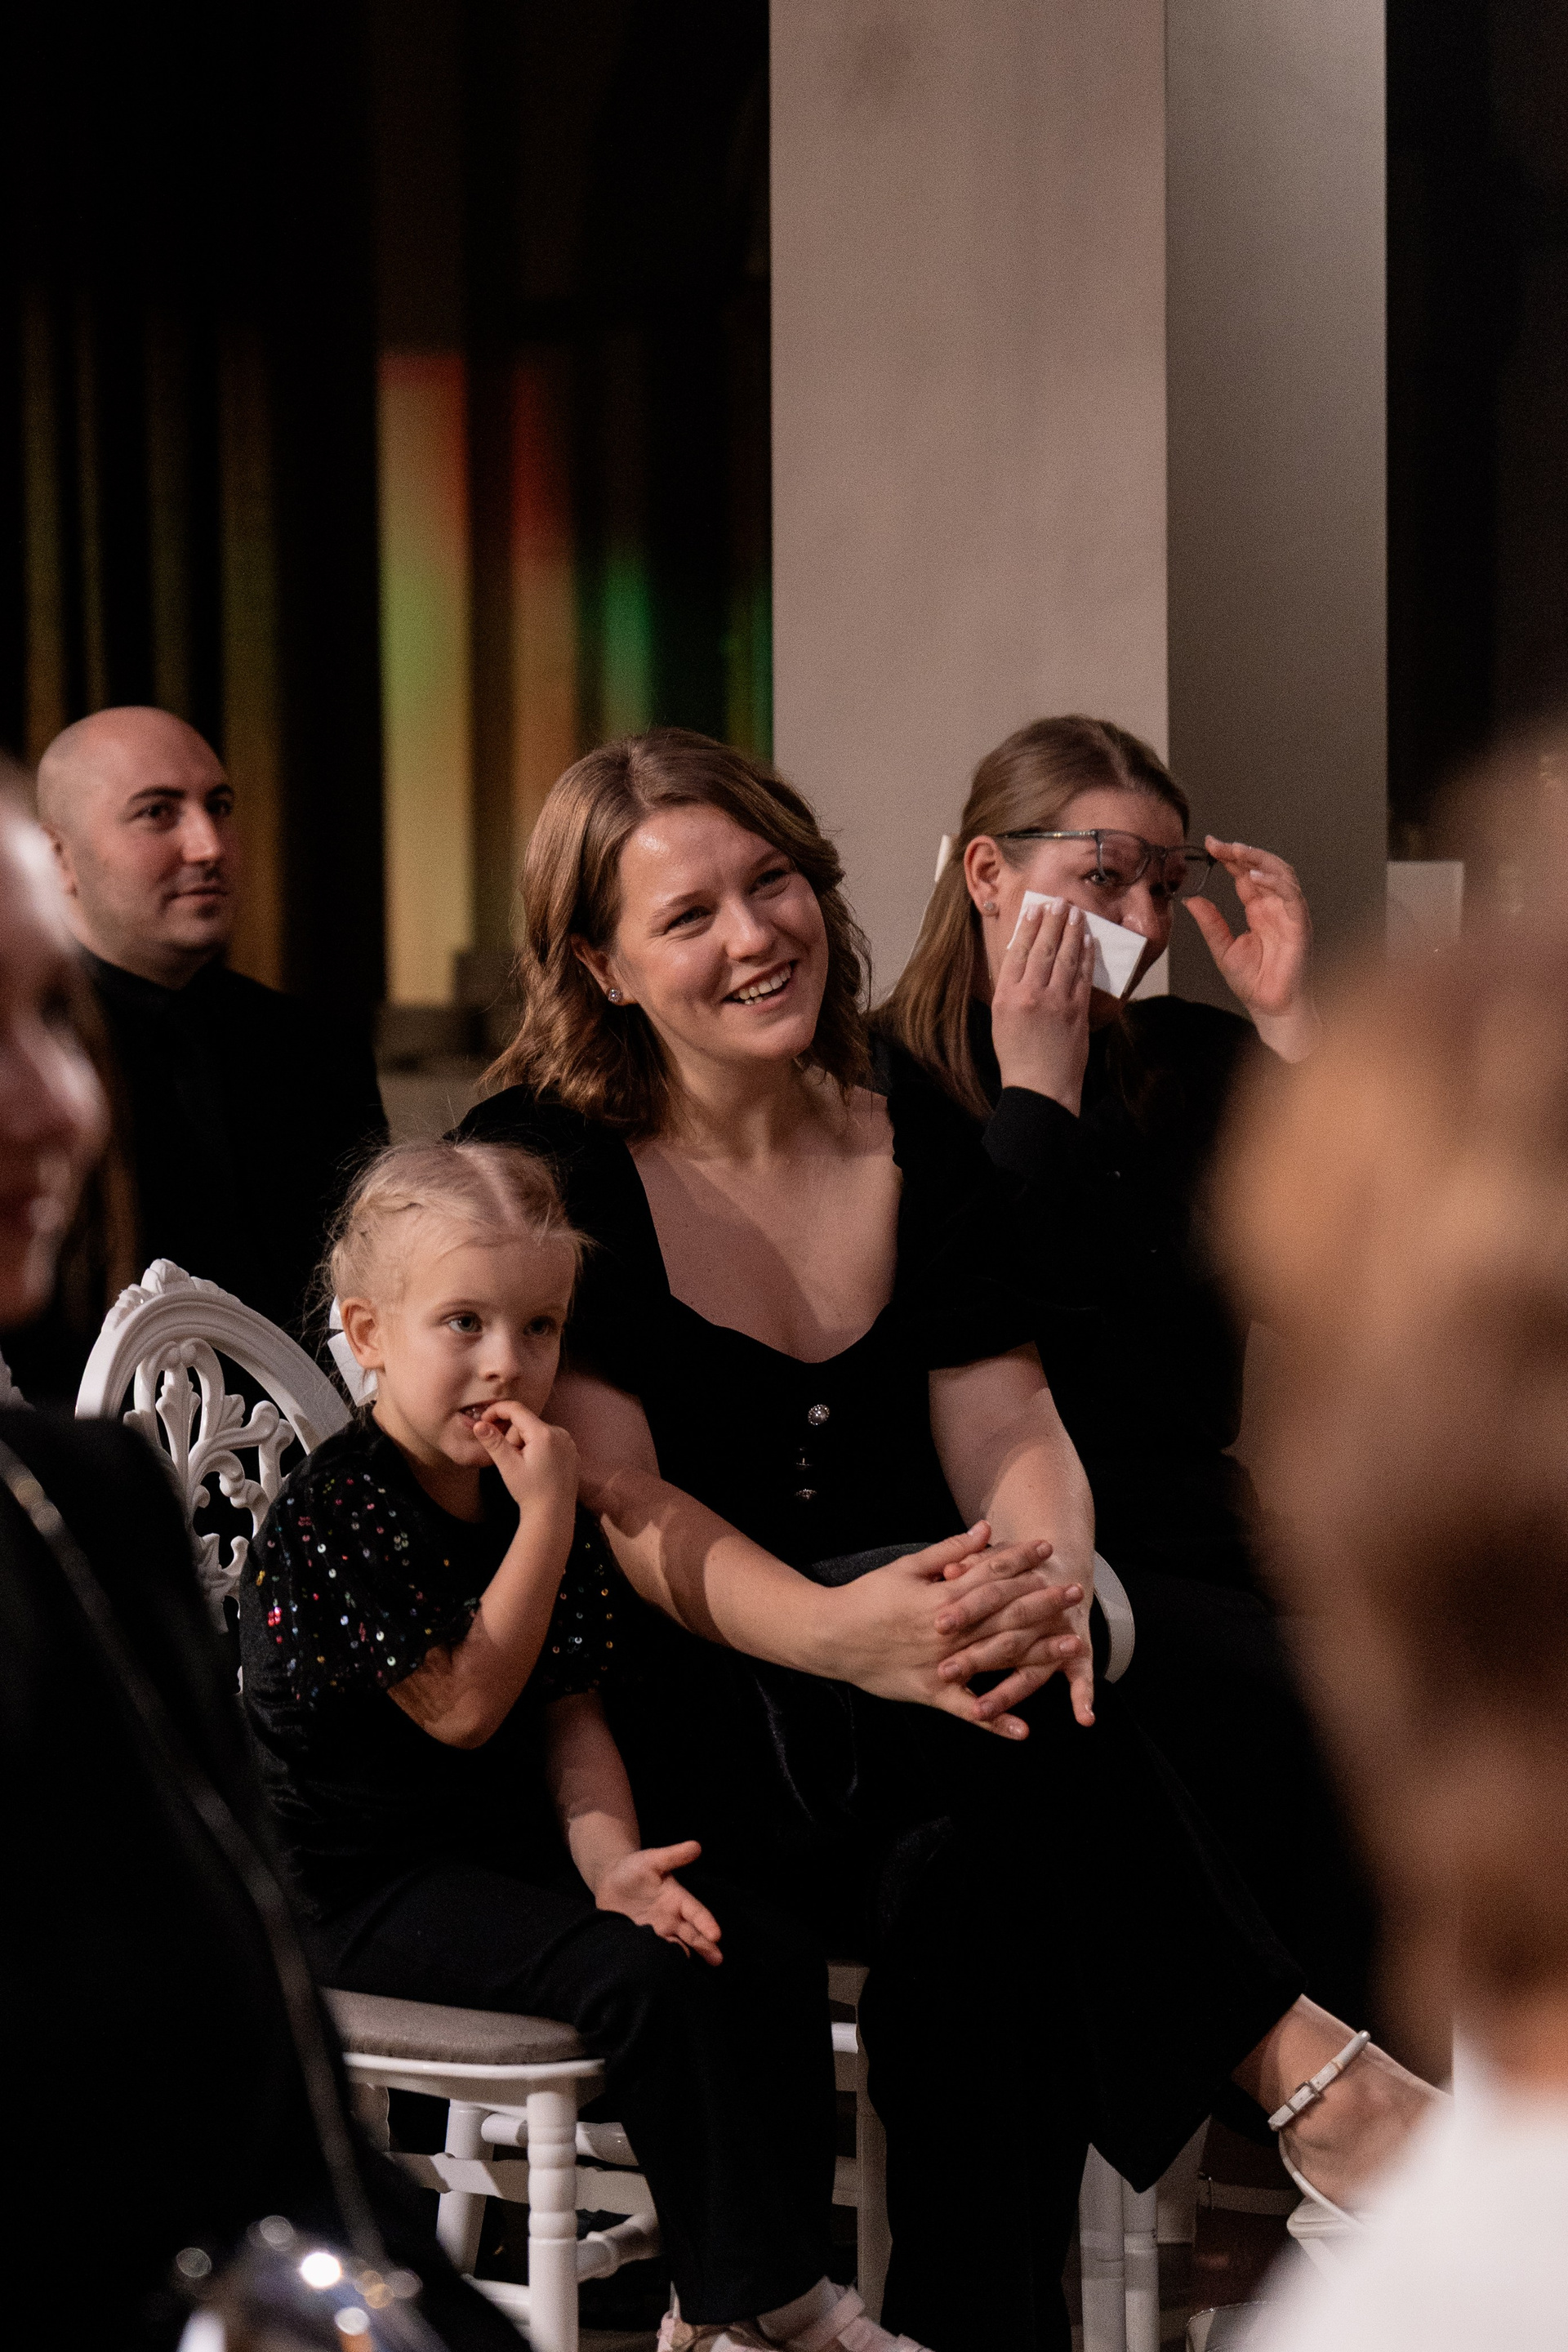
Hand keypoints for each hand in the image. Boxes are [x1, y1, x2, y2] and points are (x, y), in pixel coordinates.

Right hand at [473, 1401, 578, 1519]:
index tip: (484, 1421)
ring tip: (526, 1467)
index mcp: (543, 1434)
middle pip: (526, 1423)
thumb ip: (493, 1442)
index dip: (496, 1411)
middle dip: (513, 1437)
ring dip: (526, 1444)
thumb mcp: (507, 1466)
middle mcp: (560, 1433)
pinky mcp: (572, 1452)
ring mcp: (569, 1442)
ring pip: (537, 1432)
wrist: (553, 1515)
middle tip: (513, 1461)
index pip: (516, 1409)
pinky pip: (550, 1441)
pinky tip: (538, 1469)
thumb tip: (479, 1425)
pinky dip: (539, 1450)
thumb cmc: (529, 1492)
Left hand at [595, 1839, 722, 1964]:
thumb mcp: (652, 1859)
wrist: (610, 1881)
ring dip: (682, 1956)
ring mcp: (657, 1932)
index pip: (696, 1912)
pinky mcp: (641, 1942)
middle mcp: (672, 1919)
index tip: (716, 1935)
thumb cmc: (634, 1868)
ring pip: (675, 1947)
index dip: (706, 1923)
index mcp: (677, 1899)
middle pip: (692, 1934)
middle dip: (705, 1946)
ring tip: (687, 1970)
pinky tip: (662, 1970)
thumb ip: (673, 1855)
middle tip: (717, 1960)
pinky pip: (653, 1953)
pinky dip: (659, 1961)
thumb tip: (697, 1846)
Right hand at [821, 1524, 1088, 1739]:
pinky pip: (966, 1710)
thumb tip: (985, 1529)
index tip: (1049, 1551)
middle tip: (1076, 1593)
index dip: (1021, 1561)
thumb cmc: (868, 1597)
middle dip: (1043, 1603)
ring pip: (996, 1659)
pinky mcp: (930, 1693)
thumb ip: (948, 1551)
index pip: (990, 1575)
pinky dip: (995, 1721)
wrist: (830, 1637)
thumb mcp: (905, 1567)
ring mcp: (941, 1665)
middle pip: (1004, 1616)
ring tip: (1070, 1647)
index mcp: (940, 1597)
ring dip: (1036, 1654)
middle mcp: (947, 1632)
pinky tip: (1023, 1730)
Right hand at [990, 897, 1092, 1110]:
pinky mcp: (1077, 1011)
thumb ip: (1010, 990)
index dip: (1028, 928)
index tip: (1035, 910)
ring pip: (1065, 957)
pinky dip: (1085, 954)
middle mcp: (1030, 996)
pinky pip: (1082, 975)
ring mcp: (1056, 1002)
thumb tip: (1021, 961)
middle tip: (1059, 902)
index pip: (1017, 952)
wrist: (1041, 1088)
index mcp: (1006, 997)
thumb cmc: (1018, 1058)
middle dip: (1052, 921)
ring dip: (1071, 931)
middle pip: (1042, 948)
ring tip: (1074, 912)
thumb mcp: (1002, 1021)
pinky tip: (1087, 939)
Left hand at [1184, 840, 1318, 1059]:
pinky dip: (1275, 883)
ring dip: (1259, 860)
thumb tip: (1191, 899)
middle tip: (1221, 844)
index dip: (1230, 858)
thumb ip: (1210, 923)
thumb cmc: (1253, 982)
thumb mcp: (1222, 948)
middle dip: (1243, 852)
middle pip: (1263, 868)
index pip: (1244, 875)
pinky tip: (1256, 876)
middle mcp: (1275, 907)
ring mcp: (1289, 914)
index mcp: (1258, 909)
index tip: (1210, 844)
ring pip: (1281, 874)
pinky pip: (1291, 896)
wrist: (1270, 1006)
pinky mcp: (1299, 924)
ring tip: (1237, 852)